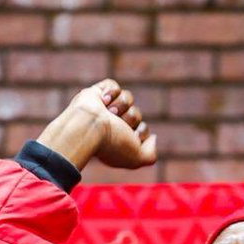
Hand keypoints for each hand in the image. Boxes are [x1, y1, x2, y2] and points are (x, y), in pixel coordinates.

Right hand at [35, 79, 156, 170]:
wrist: (90, 126)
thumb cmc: (112, 143)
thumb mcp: (137, 158)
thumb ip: (150, 155)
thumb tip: (153, 137)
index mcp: (117, 141)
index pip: (142, 130)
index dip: (140, 133)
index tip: (130, 137)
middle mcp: (110, 126)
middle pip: (136, 114)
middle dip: (131, 118)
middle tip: (117, 123)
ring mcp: (102, 109)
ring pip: (127, 98)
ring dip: (121, 105)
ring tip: (109, 112)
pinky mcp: (96, 94)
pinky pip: (113, 85)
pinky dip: (111, 92)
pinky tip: (103, 101)